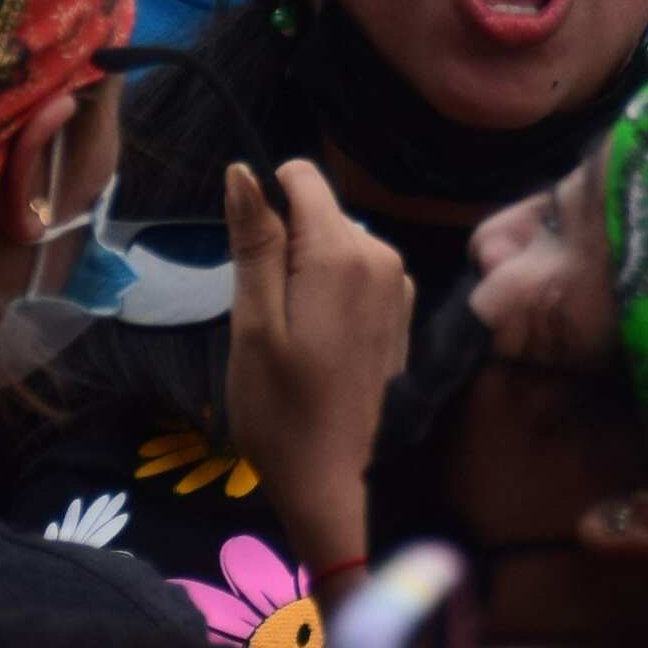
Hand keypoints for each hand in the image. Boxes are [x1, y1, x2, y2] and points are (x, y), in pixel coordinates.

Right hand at [226, 158, 413, 572]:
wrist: (332, 477)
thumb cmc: (278, 406)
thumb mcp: (253, 323)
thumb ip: (255, 242)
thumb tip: (244, 171)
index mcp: (343, 252)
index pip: (302, 178)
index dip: (265, 207)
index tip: (252, 261)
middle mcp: (384, 255)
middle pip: (319, 213)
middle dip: (285, 246)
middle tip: (268, 312)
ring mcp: (401, 284)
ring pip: (337, 243)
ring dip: (307, 271)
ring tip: (292, 333)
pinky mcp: (403, 311)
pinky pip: (358, 273)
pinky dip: (332, 292)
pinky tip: (319, 341)